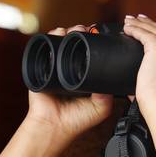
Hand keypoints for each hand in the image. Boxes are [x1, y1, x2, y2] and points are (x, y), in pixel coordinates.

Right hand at [24, 25, 113, 142]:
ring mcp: (56, 66)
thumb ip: (109, 93)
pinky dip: (52, 36)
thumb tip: (112, 75)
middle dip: (82, 33)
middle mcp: (70, 69)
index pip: (91, 53)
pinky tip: (59, 32)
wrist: (54, 126)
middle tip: (88, 30)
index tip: (101, 36)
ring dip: (69, 32)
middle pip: (77, 44)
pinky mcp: (43, 66)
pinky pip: (46, 47)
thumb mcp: (102, 107)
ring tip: (76, 30)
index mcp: (85, 75)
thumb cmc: (77, 120)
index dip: (95, 43)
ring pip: (63, 42)